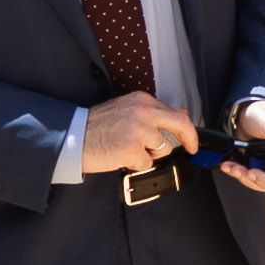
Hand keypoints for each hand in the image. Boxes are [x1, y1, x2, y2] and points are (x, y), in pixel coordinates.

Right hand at [80, 92, 197, 174]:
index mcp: (142, 100)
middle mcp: (143, 112)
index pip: (175, 112)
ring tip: (129, 149)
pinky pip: (146, 163)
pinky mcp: (132, 149)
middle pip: (180, 125)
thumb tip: (181, 113)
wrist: (73, 136)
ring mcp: (139, 130)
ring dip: (150, 154)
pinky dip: (136, 164)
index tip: (190, 138)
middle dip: (190, 138)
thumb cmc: (97, 126)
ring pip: (163, 148)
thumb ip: (153, 112)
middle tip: (191, 149)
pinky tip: (121, 156)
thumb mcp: (127, 109)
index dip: (186, 128)